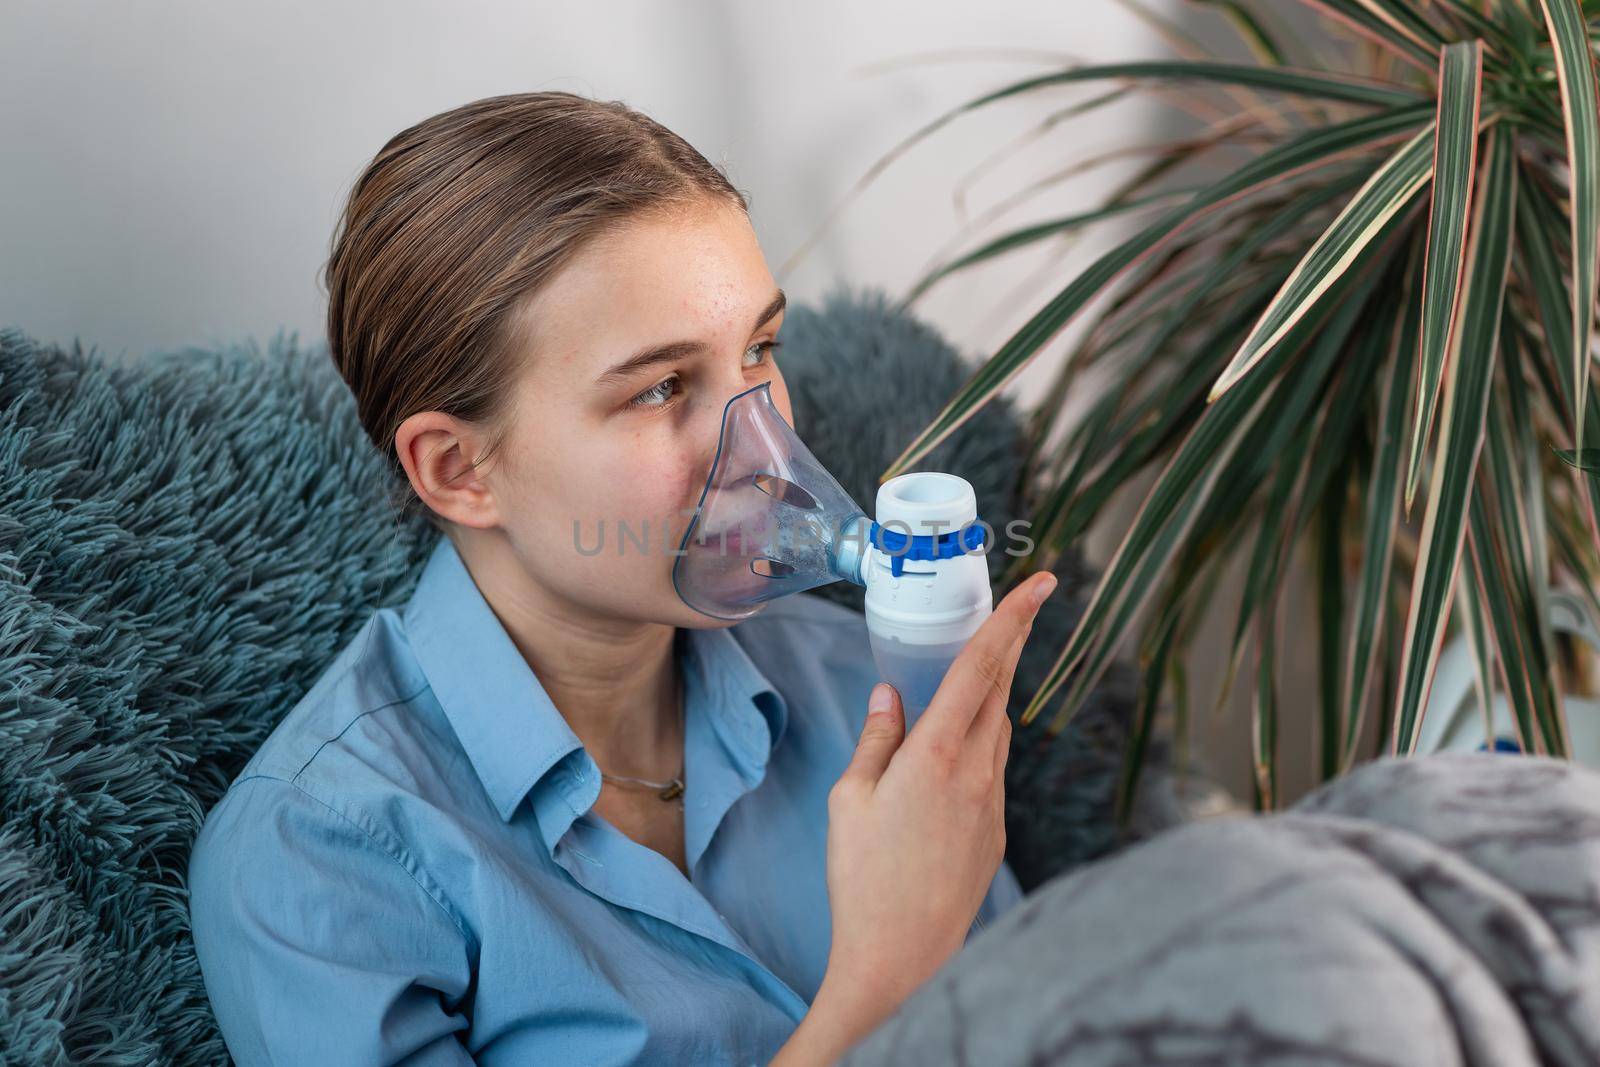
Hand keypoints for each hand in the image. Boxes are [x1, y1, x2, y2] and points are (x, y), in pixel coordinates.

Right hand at [810, 570, 1056, 1047]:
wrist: (902, 958)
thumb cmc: (864, 879)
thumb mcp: (850, 799)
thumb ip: (875, 741)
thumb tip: (890, 697)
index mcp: (936, 753)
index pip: (982, 667)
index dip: (1011, 618)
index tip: (1040, 582)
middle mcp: (976, 771)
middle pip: (1000, 689)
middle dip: (1012, 642)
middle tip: (1022, 603)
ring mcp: (992, 803)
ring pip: (998, 728)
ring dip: (992, 693)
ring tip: (976, 671)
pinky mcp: (995, 831)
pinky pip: (992, 768)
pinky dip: (980, 741)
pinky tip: (954, 748)